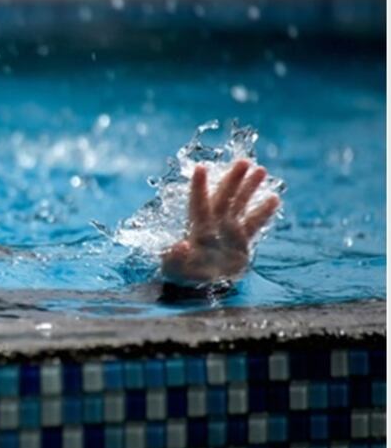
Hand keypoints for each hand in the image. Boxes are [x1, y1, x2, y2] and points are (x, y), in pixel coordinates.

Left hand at [161, 159, 280, 284]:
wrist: (198, 286)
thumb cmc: (180, 274)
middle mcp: (213, 224)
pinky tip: (274, 198)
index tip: (200, 167)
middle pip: (223, 197)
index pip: (197, 203)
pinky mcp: (241, 242)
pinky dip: (263, 212)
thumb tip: (181, 246)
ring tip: (261, 170)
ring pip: (240, 205)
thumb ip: (174, 258)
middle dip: (233, 179)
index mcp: (196, 228)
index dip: (199, 186)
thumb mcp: (173, 268)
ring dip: (249, 188)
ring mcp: (228, 231)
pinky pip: (254, 224)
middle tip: (244, 161)